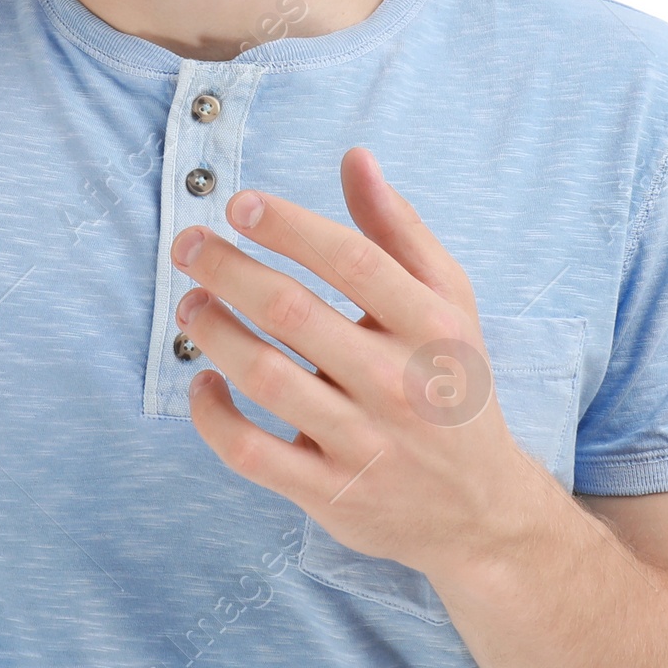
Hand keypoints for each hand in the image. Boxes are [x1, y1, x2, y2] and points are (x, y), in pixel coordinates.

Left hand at [169, 147, 531, 575]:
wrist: (479, 510)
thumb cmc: (450, 386)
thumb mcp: (450, 304)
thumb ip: (400, 230)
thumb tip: (355, 157)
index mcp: (431, 326)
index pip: (352, 261)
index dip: (287, 225)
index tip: (238, 203)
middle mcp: (398, 383)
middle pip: (292, 312)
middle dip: (226, 269)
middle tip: (188, 245)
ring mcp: (363, 442)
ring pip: (264, 377)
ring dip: (212, 331)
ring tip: (190, 304)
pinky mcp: (330, 493)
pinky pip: (251, 452)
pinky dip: (213, 415)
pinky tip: (203, 382)